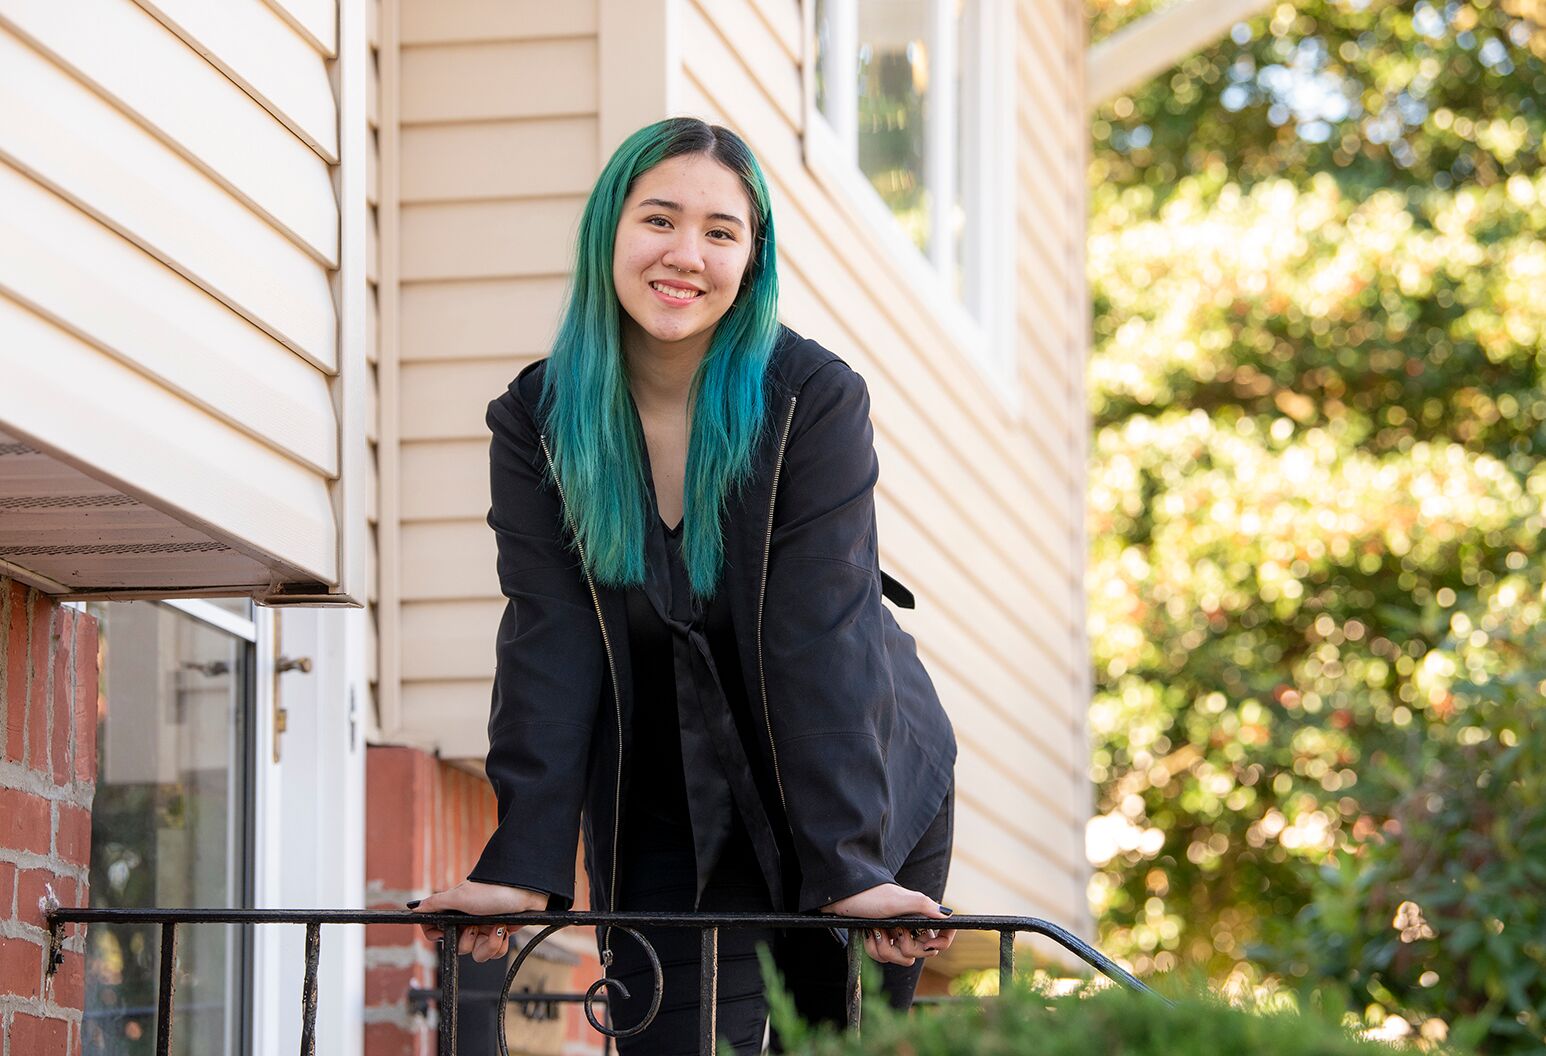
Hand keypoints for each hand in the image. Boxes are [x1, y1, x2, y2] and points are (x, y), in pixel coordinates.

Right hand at [410, 880, 548, 962]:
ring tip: (496, 927)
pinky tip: (505, 930)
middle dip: (469, 940)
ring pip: (478, 955)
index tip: (443, 934)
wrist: (526, 891)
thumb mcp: (460, 896)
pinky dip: (500, 943)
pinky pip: (495, 953)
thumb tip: (415, 909)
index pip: (435, 930)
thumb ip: (436, 904)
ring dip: (488, 944)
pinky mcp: (500, 934)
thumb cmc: (492, 890)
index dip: (437, 936)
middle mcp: (468, 921)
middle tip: (476, 926)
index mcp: (455, 911)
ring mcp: (484, 929)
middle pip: (457, 948)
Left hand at [820, 883, 955, 966]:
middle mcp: (912, 927)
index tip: (928, 943)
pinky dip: (874, 948)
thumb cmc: (871, 894)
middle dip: (906, 945)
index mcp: (921, 915)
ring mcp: (896, 936)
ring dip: (886, 948)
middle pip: (923, 953)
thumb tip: (947, 915)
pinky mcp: (882, 942)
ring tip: (876, 930)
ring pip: (902, 959)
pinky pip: (884, 959)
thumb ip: (923, 906)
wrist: (843, 897)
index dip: (941, 942)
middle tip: (895, 930)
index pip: (943, 935)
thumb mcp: (897, 900)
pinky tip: (867, 934)